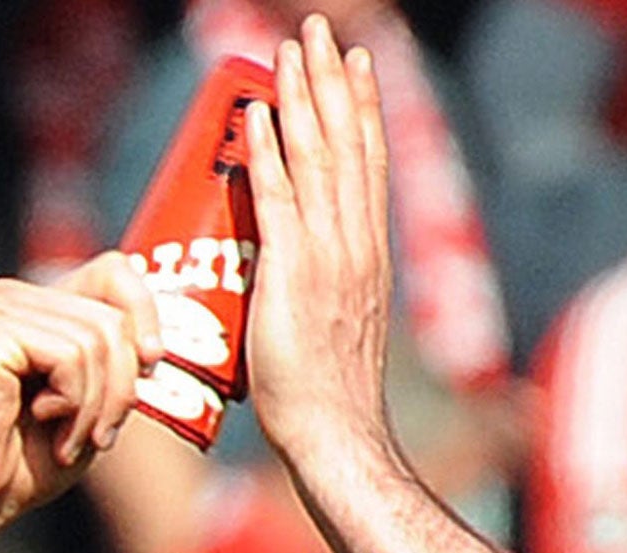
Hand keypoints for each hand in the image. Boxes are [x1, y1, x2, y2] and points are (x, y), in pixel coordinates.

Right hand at [0, 253, 162, 541]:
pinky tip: (44, 422)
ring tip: (68, 437)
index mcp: (36, 306)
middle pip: (112, 318)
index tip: (151, 366)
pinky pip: (69, 355)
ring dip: (95, 405)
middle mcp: (13, 297)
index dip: (145, 314)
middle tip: (98, 435)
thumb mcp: (91, 403)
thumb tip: (158, 343)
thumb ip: (118, 362)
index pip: (114, 271)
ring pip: (96, 340)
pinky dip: (73, 402)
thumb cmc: (24, 460)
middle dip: (120, 388)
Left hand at [243, 16, 396, 470]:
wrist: (340, 438)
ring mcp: (329, 258)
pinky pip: (278, 201)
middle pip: (347, 146)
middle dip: (331, 83)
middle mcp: (357, 246)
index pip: (367, 166)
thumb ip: (321, 294)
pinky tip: (256, 115)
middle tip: (320, 31)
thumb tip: (292, 280)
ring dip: (301, 99)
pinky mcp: (294, 276)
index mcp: (369, 256)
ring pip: (317, 159)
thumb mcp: (335, 330)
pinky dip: (268, 154)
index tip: (352, 66)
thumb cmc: (330, 402)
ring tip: (290, 49)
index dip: (360, 110)